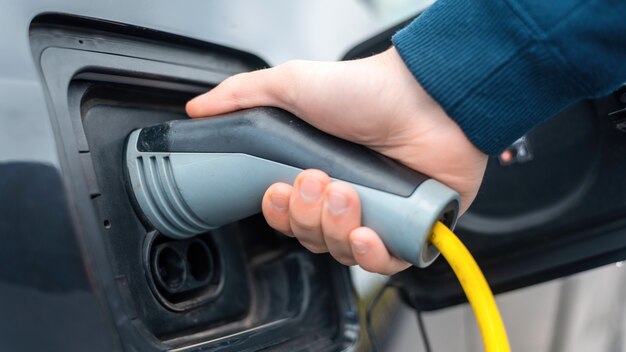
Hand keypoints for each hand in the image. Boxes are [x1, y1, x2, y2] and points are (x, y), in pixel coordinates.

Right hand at [186, 47, 486, 274]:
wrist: (429, 96)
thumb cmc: (367, 90)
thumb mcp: (292, 85)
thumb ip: (243, 95)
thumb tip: (199, 109)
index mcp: (319, 173)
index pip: (287, 217)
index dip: (279, 214)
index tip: (279, 190)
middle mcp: (348, 198)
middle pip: (311, 239)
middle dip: (308, 217)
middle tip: (317, 180)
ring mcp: (380, 215)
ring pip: (342, 253)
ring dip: (335, 228)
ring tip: (346, 193)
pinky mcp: (412, 229)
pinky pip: (384, 265)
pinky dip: (369, 256)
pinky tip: (365, 232)